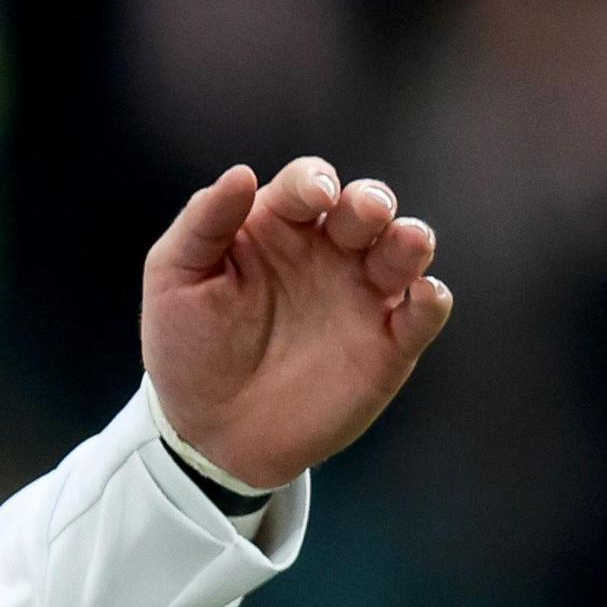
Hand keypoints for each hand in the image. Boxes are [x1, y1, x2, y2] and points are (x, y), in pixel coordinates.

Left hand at [144, 156, 450, 489]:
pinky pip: (424, 312)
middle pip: (366, 206)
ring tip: (405, 243)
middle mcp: (329, 252)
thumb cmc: (188, 348)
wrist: (209, 433)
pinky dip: (431, 300)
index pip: (308, 184)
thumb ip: (203, 224)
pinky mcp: (389, 343)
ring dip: (411, 240)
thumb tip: (241, 173)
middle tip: (365, 213)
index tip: (313, 197)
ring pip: (406, 250)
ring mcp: (363, 295)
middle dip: (371, 201)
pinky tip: (421, 297)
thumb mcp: (175, 279)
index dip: (314, 181)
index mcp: (279, 228)